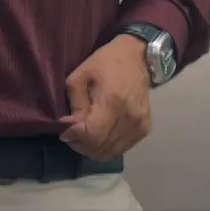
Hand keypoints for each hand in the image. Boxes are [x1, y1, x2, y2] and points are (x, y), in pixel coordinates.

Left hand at [58, 35, 152, 160]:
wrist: (138, 57)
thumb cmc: (106, 62)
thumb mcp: (81, 75)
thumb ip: (75, 104)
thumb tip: (71, 126)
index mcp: (113, 102)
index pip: (92, 135)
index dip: (75, 137)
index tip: (65, 130)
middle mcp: (129, 118)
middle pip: (100, 148)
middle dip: (81, 145)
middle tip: (72, 134)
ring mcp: (139, 126)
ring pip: (110, 153)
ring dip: (93, 148)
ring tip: (85, 135)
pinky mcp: (144, 129)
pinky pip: (121, 148)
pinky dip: (107, 146)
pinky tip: (101, 133)